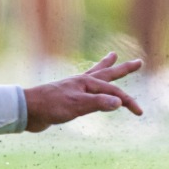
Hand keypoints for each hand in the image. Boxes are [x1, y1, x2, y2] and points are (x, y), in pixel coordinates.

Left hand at [23, 52, 143, 130]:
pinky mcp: (70, 97)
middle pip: (108, 74)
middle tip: (139, 62)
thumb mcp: (76, 106)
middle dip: (123, 69)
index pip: (114, 92)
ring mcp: (76, 88)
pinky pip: (88, 89)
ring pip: (96, 76)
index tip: (140, 112)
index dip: (129, 102)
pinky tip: (92, 84)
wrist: (29, 111)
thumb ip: (98, 103)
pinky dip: (95, 86)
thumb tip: (119, 102)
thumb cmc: (51, 106)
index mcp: (87, 83)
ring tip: (113, 56)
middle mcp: (83, 82)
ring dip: (107, 67)